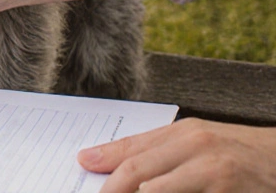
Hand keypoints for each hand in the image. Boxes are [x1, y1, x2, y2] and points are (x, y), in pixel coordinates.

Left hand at [80, 118, 275, 191]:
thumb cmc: (239, 154)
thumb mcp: (198, 143)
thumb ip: (154, 151)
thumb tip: (97, 160)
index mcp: (185, 133)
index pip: (132, 151)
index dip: (104, 165)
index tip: (82, 170)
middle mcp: (197, 149)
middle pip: (138, 173)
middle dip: (112, 189)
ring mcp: (214, 174)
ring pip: (155, 191)